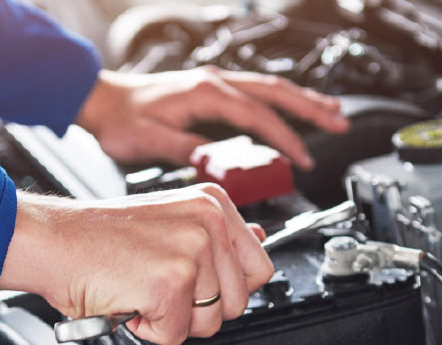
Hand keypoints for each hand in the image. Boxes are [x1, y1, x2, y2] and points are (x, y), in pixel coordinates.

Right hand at [0, 184, 272, 344]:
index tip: (194, 283)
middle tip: (157, 285)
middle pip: (239, 302)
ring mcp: (192, 251)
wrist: (51, 239)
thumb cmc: (98, 236)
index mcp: (213, 204)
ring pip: (209, 323)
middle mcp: (209, 221)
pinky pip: (175, 334)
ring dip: (171, 319)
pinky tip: (128, 298)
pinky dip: (147, 328)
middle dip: (198, 308)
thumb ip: (219, 235)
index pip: (259, 267)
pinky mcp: (170, 282)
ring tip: (140, 287)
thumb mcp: (170, 221)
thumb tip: (261, 238)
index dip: (224, 288)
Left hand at [76, 67, 348, 169]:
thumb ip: (187, 151)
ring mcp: (213, 84)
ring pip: (268, 87)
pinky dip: (278, 101)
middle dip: (310, 108)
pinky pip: (254, 92)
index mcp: (205, 94)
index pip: (258, 116)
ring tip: (331, 111)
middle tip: (340, 122)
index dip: (284, 139)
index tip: (302, 159)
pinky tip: (289, 108)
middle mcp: (213, 83)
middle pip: (275, 91)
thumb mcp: (150, 142)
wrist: (101, 100)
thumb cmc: (121, 120)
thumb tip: (218, 163)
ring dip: (300, 100)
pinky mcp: (209, 91)